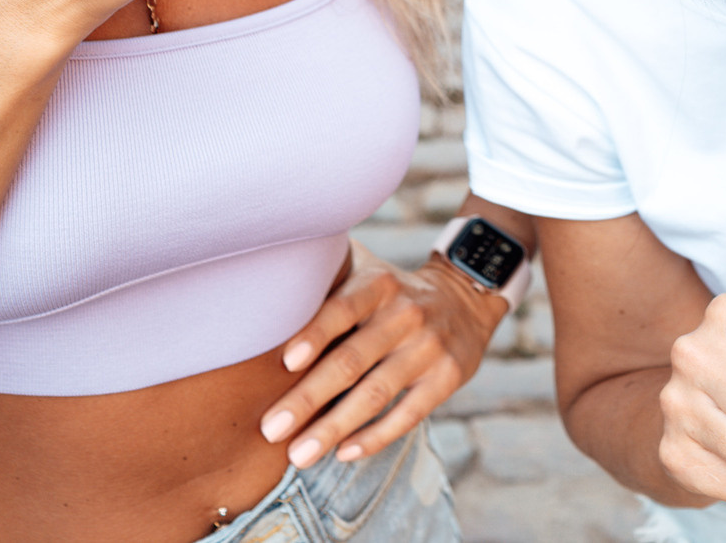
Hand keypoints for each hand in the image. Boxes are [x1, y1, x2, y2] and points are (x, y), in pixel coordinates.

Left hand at [257, 247, 508, 468]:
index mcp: (380, 284)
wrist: (466, 296)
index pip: (342, 309)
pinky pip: (407, 415)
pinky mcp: (447, 378)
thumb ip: (327, 282)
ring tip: (298, 455)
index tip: (284, 364)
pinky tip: (343, 453)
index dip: (314, 335)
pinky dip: (374, 437)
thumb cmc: (392, 291)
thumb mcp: (367, 270)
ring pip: (375, 394)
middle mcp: (406, 314)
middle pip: (351, 361)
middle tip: (270, 430)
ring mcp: (429, 348)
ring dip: (333, 428)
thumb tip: (260, 295)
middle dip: (307, 399)